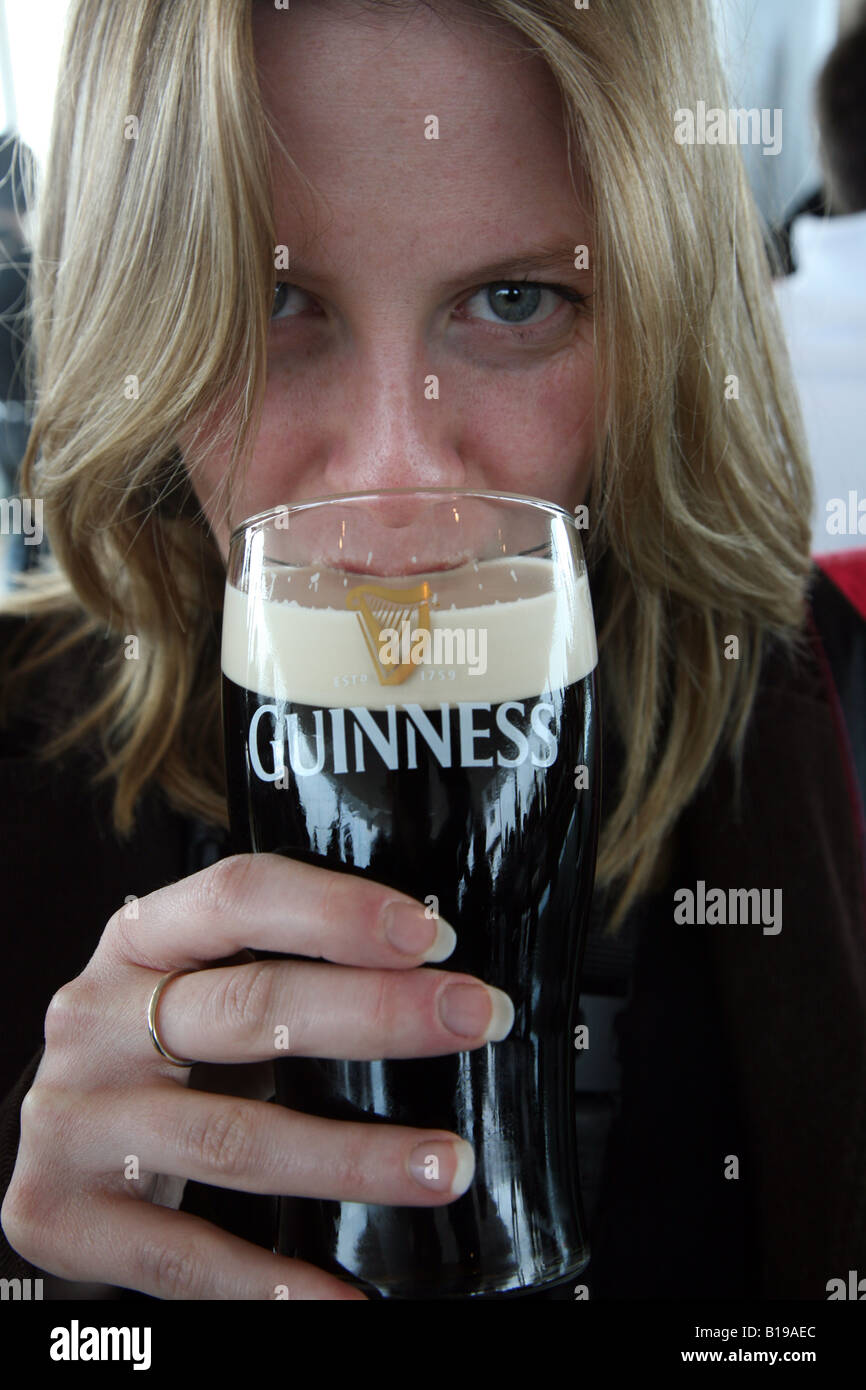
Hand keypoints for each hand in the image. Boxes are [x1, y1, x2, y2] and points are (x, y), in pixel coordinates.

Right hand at [1, 853, 512, 1299]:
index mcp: (140, 941)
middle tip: (475, 1020)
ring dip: (354, 1156)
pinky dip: (271, 1282)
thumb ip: (284, 975)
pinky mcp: (62, 1211)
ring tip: (445, 1165)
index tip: (431, 936)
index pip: (240, 897)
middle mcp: (97, 1018)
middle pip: (248, 1008)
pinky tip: (343, 1294)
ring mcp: (76, 1117)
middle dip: (377, 1014)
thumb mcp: (197, 987)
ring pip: (234, 1140)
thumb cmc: (157, 1053)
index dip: (338, 911)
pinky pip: (184, 1255)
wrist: (48, 1141)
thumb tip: (436, 990)